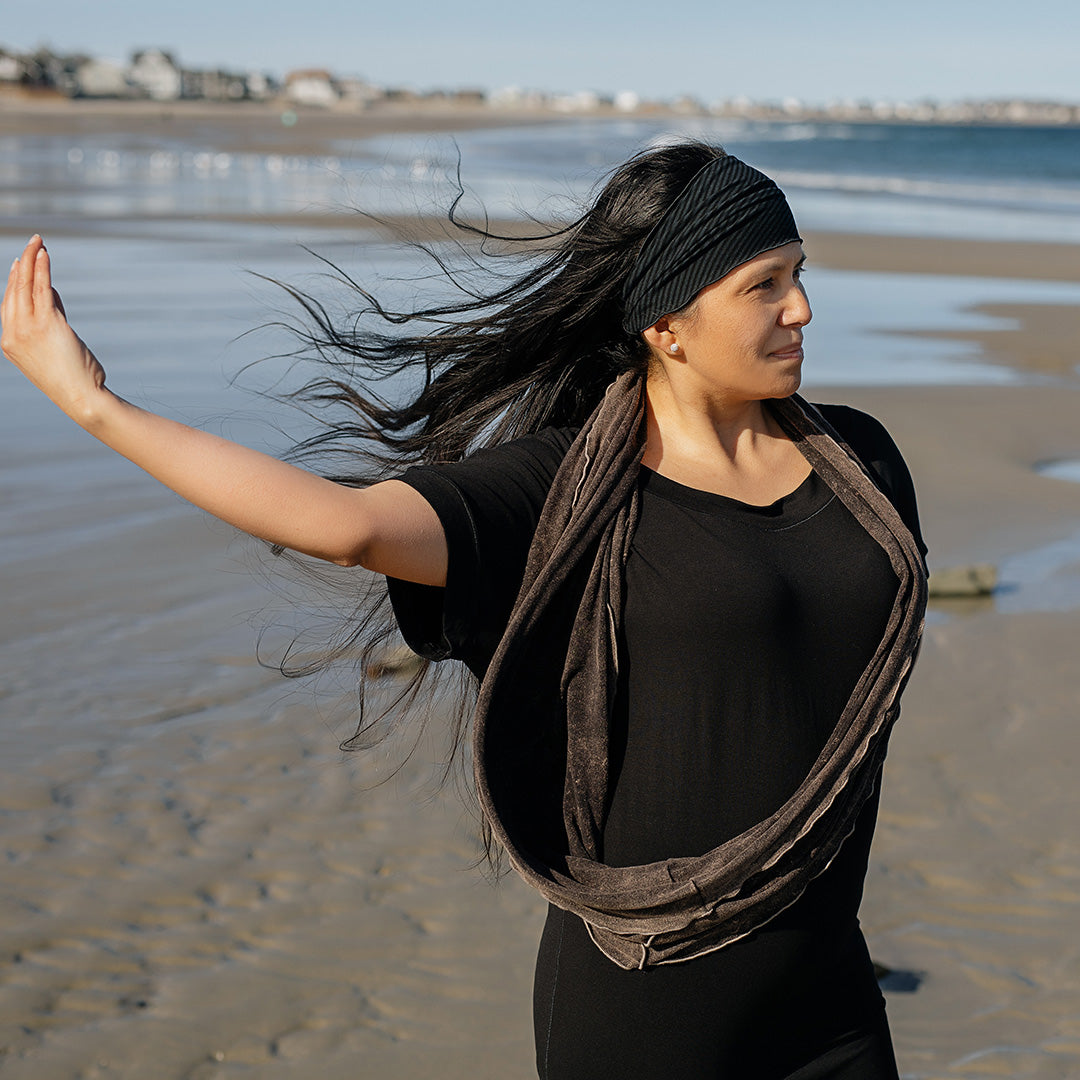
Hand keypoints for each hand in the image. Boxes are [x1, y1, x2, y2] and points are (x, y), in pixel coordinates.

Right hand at [1, 235, 108, 424]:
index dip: (14, 282)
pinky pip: (41, 289)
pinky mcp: (46, 324)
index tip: (21, 264)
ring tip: (38, 241)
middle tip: (32, 244)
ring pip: (25, 285)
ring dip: (32, 260)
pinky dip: (42, 269)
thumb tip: (49, 290)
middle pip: (13, 290)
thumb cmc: (72, 378)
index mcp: (9, 343)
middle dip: (22, 264)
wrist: (81, 398)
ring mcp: (26, 328)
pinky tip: (45, 255)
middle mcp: (13, 334)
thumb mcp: (55, 346)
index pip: (8, 305)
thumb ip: (50, 317)